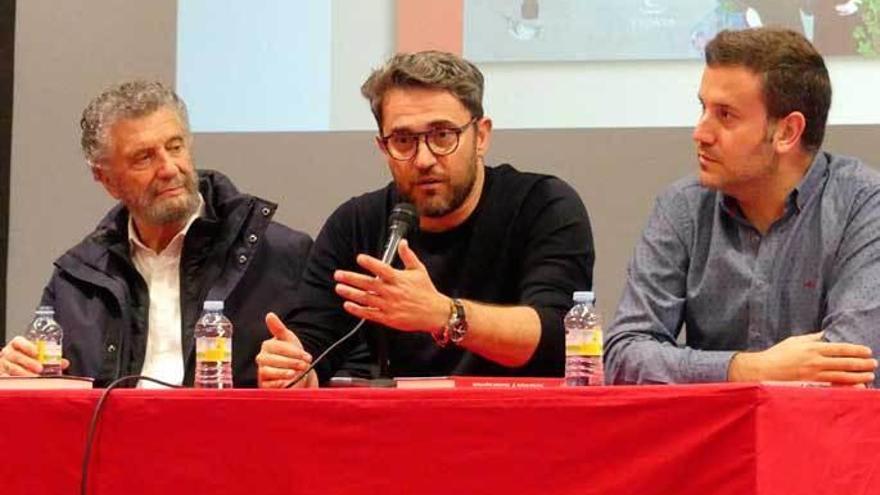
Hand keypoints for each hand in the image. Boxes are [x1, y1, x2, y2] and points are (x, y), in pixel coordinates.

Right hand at [0, 336, 69, 376]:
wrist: (8, 369)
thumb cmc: (25, 360)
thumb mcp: (36, 357)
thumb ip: (49, 359)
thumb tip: (64, 363)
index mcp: (16, 345)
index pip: (18, 342)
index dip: (27, 346)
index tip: (37, 352)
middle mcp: (8, 353)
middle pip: (15, 355)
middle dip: (28, 362)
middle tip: (40, 368)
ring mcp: (3, 364)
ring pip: (11, 367)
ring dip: (24, 373)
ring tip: (35, 377)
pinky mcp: (1, 374)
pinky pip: (6, 377)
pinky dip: (15, 379)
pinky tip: (24, 383)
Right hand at [256, 313, 315, 387]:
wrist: (299, 373)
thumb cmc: (293, 355)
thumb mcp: (289, 340)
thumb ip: (279, 328)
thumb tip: (269, 315)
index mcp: (267, 346)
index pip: (277, 347)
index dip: (293, 352)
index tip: (307, 356)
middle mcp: (262, 358)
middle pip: (272, 359)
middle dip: (291, 362)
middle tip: (304, 365)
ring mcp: (262, 372)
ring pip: (268, 371)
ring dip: (284, 372)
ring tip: (296, 373)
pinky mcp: (264, 385)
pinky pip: (269, 384)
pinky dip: (279, 383)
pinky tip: (289, 382)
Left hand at [333, 239, 449, 333]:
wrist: (434, 313)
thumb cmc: (426, 291)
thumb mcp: (419, 270)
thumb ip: (408, 256)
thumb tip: (403, 242)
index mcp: (399, 279)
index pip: (382, 269)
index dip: (370, 263)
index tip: (359, 258)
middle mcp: (392, 292)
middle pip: (368, 284)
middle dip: (352, 278)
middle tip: (338, 274)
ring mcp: (389, 306)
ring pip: (366, 298)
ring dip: (351, 293)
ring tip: (339, 288)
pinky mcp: (388, 318)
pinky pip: (369, 314)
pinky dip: (358, 310)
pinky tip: (348, 305)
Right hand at [729, 332, 876, 384]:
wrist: (763, 370)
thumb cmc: (778, 354)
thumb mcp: (795, 341)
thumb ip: (812, 338)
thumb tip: (827, 334)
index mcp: (812, 347)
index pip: (840, 348)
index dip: (856, 350)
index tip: (867, 351)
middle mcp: (815, 361)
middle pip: (845, 362)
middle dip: (862, 363)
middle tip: (873, 363)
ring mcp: (814, 374)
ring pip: (842, 376)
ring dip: (858, 376)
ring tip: (870, 375)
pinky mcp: (811, 385)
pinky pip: (833, 387)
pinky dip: (846, 387)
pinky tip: (856, 387)